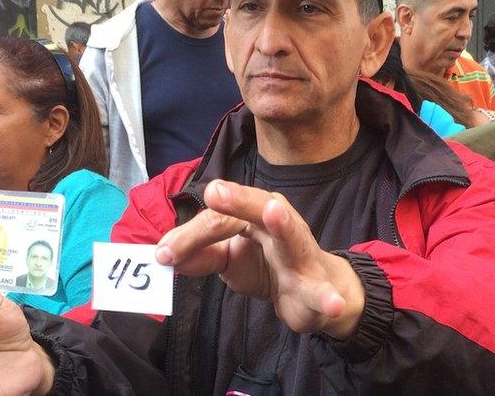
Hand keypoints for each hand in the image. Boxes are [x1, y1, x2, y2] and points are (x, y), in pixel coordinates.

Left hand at [155, 180, 364, 338]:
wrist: (315, 294)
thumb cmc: (268, 265)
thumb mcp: (229, 258)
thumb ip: (200, 254)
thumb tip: (164, 255)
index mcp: (256, 213)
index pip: (219, 220)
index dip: (190, 237)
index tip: (163, 255)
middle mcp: (281, 223)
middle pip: (256, 208)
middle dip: (237, 200)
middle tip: (214, 192)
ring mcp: (301, 252)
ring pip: (292, 235)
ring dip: (283, 223)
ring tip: (275, 211)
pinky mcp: (316, 285)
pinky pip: (320, 292)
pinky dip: (326, 297)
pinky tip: (331, 301)